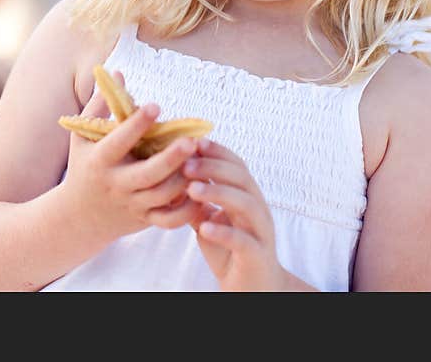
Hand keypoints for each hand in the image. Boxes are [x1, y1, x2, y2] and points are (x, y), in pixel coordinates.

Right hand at [59, 72, 201, 244]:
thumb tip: (117, 73)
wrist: (78, 217)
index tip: (155, 105)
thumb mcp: (81, 138)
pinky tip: (200, 187)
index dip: (137, 124)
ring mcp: (132, 204)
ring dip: (185, 177)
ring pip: (164, 195)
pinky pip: (171, 219)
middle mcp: (117, 184)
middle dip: (171, 158)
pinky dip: (188, 208)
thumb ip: (100, 106)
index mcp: (100, 160)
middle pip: (148, 174)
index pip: (118, 141)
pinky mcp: (145, 220)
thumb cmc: (83, 167)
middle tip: (191, 140)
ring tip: (201, 157)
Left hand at [184, 139, 285, 290]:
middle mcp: (257, 209)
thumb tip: (170, 175)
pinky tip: (205, 226)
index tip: (194, 142)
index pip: (236, 165)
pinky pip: (243, 240)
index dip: (217, 152)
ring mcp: (260, 232)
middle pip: (242, 178)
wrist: (251, 289)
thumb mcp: (208, 220)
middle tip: (187, 164)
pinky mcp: (257, 255)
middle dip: (214, 167)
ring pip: (246, 204)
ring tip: (192, 189)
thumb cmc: (228, 250)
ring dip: (219, 192)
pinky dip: (224, 231)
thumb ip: (196, 201)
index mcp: (246, 196)